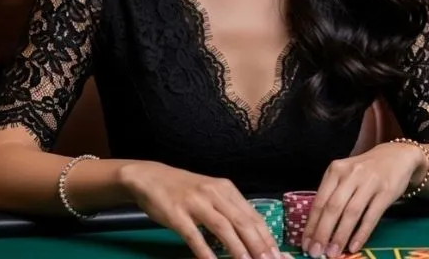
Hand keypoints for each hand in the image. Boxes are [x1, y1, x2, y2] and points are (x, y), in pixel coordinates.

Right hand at [119, 161, 279, 258]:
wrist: (151, 178)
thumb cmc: (185, 190)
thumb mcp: (212, 194)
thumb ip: (230, 211)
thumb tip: (253, 235)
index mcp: (227, 190)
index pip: (253, 216)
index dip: (267, 237)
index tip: (278, 255)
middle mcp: (215, 194)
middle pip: (242, 222)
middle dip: (258, 245)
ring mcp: (196, 203)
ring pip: (223, 227)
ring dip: (237, 249)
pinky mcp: (177, 214)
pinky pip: (193, 235)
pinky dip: (205, 251)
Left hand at [302, 141, 425, 257]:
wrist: (396, 155)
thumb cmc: (365, 169)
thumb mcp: (345, 174)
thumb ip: (333, 194)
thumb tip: (317, 227)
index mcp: (336, 170)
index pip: (320, 200)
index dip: (311, 224)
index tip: (305, 244)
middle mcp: (350, 174)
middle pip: (333, 207)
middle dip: (322, 233)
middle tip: (315, 252)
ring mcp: (369, 182)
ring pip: (351, 213)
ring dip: (340, 236)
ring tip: (332, 253)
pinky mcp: (385, 191)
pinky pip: (371, 216)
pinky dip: (361, 233)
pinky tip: (354, 247)